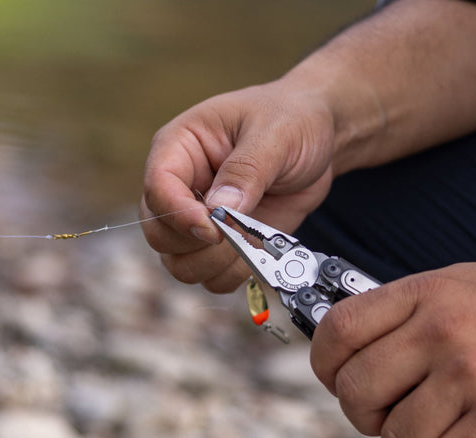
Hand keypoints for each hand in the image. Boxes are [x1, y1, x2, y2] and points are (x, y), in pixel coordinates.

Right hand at [141, 80, 334, 292]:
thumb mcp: (275, 133)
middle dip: (199, 245)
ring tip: (255, 239)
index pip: (157, 190)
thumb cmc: (292, 121)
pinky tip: (259, 251)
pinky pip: (213, 278)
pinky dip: (235, 274)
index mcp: (181, 148)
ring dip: (218, 264)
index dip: (180, 216)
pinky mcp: (224, 244)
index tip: (215, 228)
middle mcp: (183, 188)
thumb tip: (219, 211)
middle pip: (159, 236)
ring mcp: (201, 220)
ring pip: (181, 265)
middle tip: (242, 231)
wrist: (319, 139)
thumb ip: (246, 170)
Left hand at [311, 263, 475, 437]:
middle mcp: (442, 332)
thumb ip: (396, 310)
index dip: (321, 359)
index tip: (329, 372)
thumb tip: (341, 342)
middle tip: (375, 410)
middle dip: (358, 411)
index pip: (340, 328)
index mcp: (423, 293)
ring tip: (415, 431)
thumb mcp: (450, 286)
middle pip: (356, 389)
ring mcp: (471, 377)